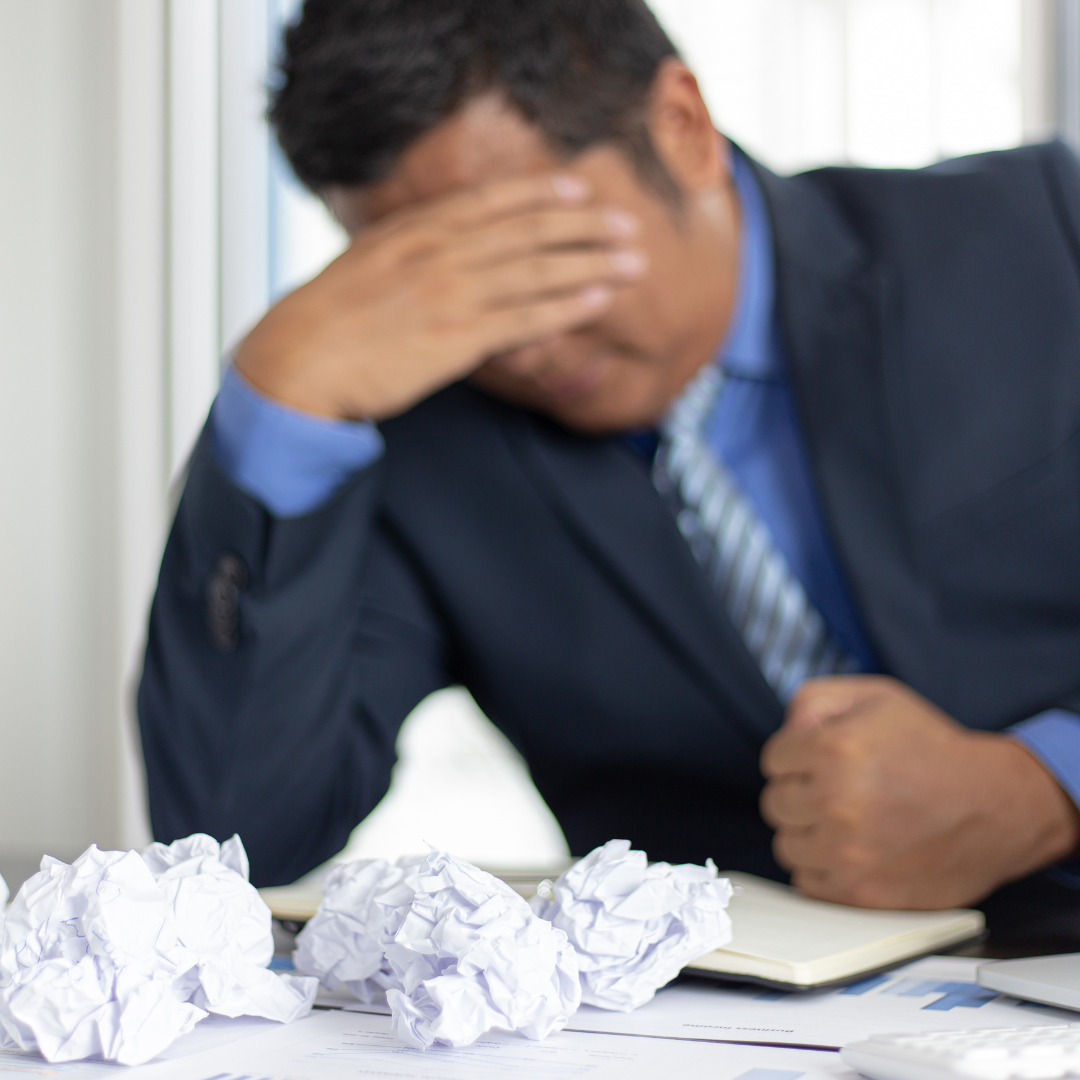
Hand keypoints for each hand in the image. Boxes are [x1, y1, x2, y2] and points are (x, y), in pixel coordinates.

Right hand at [233, 173, 645, 420]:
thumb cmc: (324, 321)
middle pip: (526, 231)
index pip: (489, 202)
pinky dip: (566, 307)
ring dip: (591, 264)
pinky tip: (598, 301)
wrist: (296, 361)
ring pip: (536, 271)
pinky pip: (525, 318)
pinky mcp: (456, 338)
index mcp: (413, 231)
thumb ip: (405, 252)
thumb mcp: (363, 266)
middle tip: (627, 226)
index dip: (539, 195)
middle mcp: (438, 253)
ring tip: (633, 262)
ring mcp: (450, 293)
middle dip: (584, 227)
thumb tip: (438, 254)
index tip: (578, 191)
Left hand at [759, 676, 1079, 908]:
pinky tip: (854, 849)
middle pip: (775, 802)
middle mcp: (836, 802)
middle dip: (801, 793)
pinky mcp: (861, 893)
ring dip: (809, 833)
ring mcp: (848, 852)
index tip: (826, 760)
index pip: (773, 759)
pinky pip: (807, 882)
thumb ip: (812, 701)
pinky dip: (823, 868)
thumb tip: (786, 733)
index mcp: (833, 748)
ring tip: (848, 820)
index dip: (799, 757)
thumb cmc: (930, 748)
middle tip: (840, 790)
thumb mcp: (874, 697)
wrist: (996, 806)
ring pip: (787, 844)